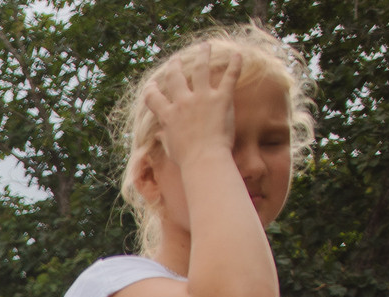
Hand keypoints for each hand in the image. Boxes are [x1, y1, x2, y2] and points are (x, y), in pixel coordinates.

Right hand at [145, 44, 240, 167]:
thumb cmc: (187, 159)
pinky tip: (238, 54)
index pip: (153, 98)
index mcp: (168, 115)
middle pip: (175, 77)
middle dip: (174, 66)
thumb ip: (164, 137)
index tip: (152, 85)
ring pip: (201, 69)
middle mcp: (182, 102)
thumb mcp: (170, 148)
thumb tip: (158, 135)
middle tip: (176, 59)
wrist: (204, 159)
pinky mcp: (221, 99)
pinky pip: (230, 77)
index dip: (151, 90)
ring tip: (205, 46)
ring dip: (203, 55)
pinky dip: (235, 64)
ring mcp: (202, 98)